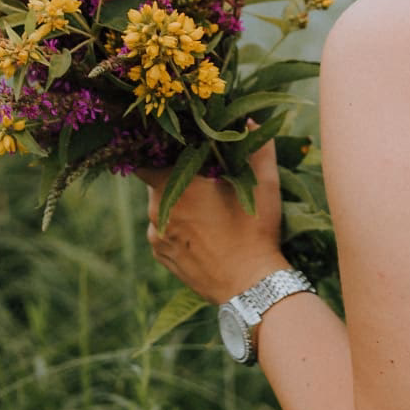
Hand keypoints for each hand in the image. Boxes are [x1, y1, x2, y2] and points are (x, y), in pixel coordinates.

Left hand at [141, 140, 285, 302]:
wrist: (250, 287)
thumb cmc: (256, 231)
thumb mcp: (264, 184)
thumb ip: (258, 147)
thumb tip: (251, 122)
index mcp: (175, 185)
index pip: (146, 157)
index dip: (158, 150)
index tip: (176, 148)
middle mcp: (156, 210)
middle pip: (157, 182)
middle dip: (176, 177)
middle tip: (204, 178)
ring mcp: (156, 236)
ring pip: (161, 208)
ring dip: (178, 204)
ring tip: (209, 210)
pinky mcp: (161, 257)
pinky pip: (163, 231)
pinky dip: (178, 227)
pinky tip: (204, 232)